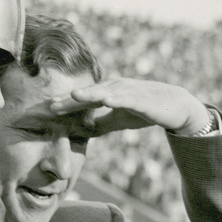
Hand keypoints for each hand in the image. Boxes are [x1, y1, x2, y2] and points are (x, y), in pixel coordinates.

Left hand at [49, 78, 212, 136]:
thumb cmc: (144, 111)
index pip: (82, 100)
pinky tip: (106, 99)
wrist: (175, 106)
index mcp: (107, 93)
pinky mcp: (142, 98)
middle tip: (50, 104)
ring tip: (72, 96)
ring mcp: (129, 91)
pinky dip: (117, 97)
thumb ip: (99, 125)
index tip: (46, 110)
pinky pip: (128, 97)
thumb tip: (81, 133)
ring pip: (105, 92)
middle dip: (69, 99)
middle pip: (89, 94)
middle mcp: (115, 88)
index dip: (65, 104)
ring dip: (89, 93)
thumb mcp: (118, 120)